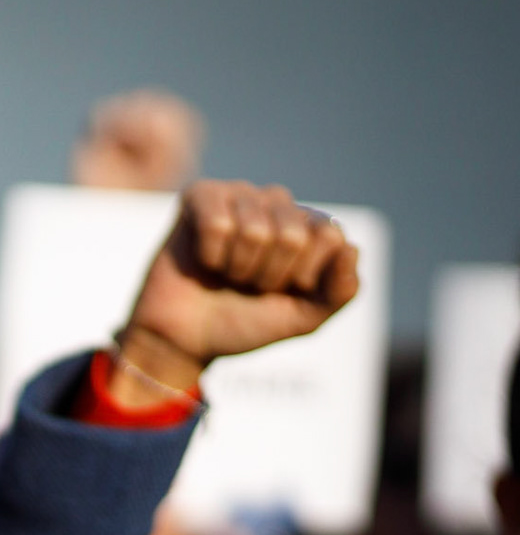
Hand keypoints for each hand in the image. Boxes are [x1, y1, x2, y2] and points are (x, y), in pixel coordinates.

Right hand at [113, 180, 359, 404]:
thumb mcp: (303, 319)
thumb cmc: (243, 323)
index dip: (302, 276)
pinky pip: (217, 222)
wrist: (184, 340)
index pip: (329, 236)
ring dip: (237, 268)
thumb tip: (351, 248)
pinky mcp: (199, 196)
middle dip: (267, 275)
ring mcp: (239, 195)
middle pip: (292, 235)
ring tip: (225, 274)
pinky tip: (204, 260)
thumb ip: (340, 292)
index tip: (281, 290)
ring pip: (254, 230)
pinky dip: (210, 254)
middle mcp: (277, 203)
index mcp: (309, 225)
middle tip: (247, 284)